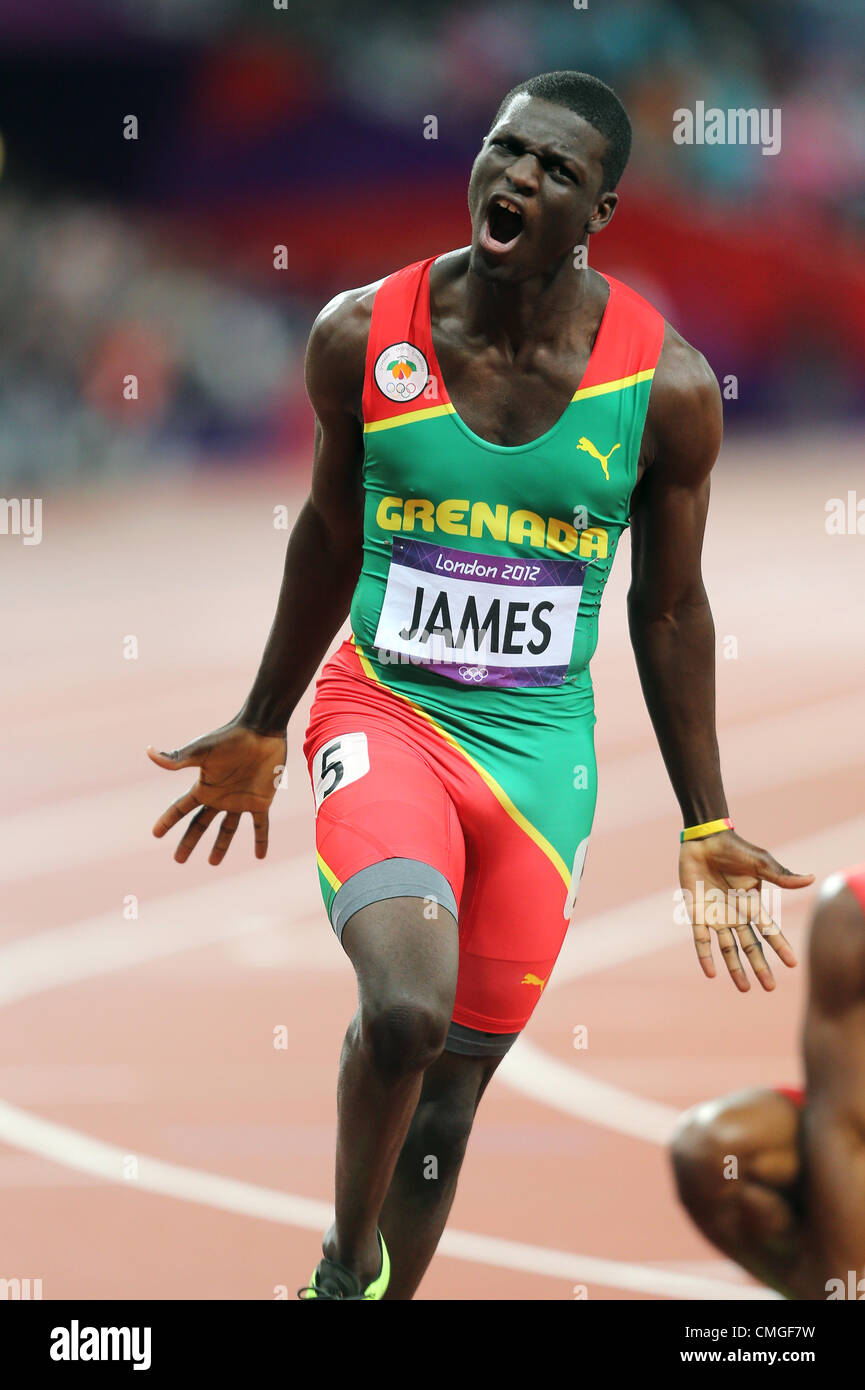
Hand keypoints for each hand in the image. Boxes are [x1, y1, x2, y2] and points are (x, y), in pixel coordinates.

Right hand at [146, 721, 286, 864]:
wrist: (261, 730)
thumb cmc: (230, 738)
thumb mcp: (202, 750)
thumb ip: (177, 757)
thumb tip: (148, 752)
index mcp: (204, 787)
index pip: (181, 809)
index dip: (168, 821)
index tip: (155, 834)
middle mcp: (220, 797)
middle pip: (200, 824)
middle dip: (189, 841)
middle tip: (179, 860)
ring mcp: (240, 800)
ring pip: (228, 829)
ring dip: (221, 846)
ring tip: (212, 862)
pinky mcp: (261, 801)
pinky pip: (261, 826)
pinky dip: (261, 840)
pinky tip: (260, 856)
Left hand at [679, 830, 813, 991]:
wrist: (704, 840)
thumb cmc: (734, 848)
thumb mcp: (760, 862)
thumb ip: (781, 875)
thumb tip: (811, 879)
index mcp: (752, 904)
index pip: (769, 931)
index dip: (780, 947)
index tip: (792, 964)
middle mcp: (736, 915)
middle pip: (750, 946)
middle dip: (760, 967)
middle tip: (769, 987)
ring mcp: (716, 916)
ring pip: (728, 949)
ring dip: (735, 968)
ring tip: (745, 989)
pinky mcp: (697, 913)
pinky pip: (701, 939)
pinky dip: (705, 956)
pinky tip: (710, 972)